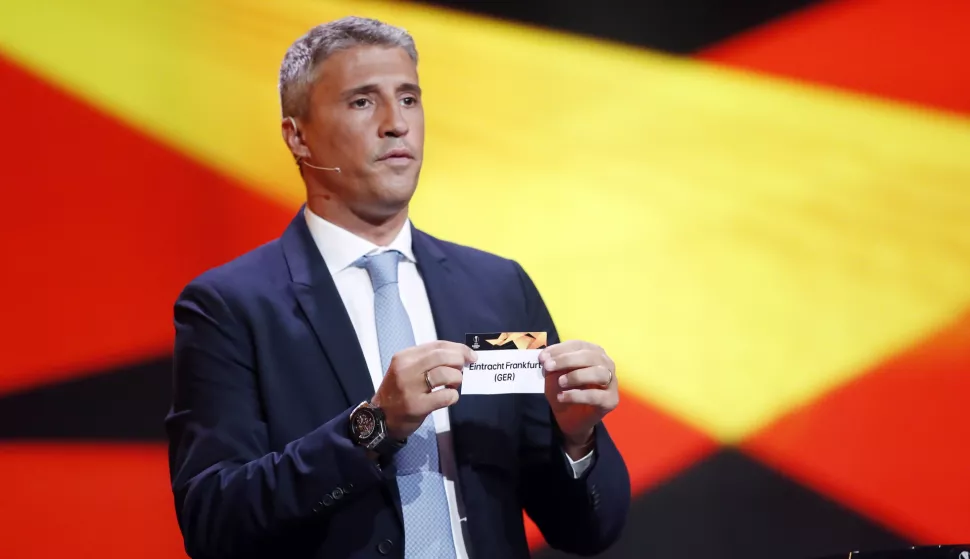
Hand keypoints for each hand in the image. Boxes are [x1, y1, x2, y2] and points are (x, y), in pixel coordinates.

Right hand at [371, 340, 476, 439]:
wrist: (380, 418)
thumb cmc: (398, 392)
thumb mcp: (406, 369)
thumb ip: (427, 360)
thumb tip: (459, 355)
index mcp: (404, 357)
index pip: (437, 345)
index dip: (458, 348)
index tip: (470, 355)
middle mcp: (406, 369)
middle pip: (441, 356)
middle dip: (459, 360)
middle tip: (464, 369)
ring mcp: (410, 388)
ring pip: (444, 374)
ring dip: (457, 379)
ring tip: (454, 385)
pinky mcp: (416, 405)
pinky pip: (444, 396)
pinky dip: (453, 396)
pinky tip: (450, 397)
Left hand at [539, 340, 618, 458]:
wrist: (569, 418)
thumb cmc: (564, 390)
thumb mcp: (554, 374)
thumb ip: (552, 364)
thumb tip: (545, 356)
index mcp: (593, 352)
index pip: (578, 345)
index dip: (560, 349)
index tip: (542, 357)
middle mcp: (606, 364)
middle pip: (591, 356)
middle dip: (567, 360)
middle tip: (548, 367)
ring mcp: (611, 382)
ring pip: (599, 372)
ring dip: (576, 376)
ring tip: (561, 382)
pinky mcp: (611, 400)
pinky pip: (596, 395)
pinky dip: (577, 395)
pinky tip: (562, 397)